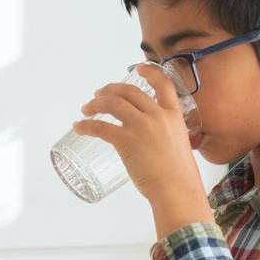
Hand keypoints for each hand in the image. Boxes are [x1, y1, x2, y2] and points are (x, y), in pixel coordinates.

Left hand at [75, 63, 212, 236]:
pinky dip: (86, 125)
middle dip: (110, 89)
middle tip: (99, 94)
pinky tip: (79, 127)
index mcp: (173, 115)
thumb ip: (166, 137)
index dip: (150, 72)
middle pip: (129, 91)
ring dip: (95, 104)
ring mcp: (141, 126)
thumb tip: (152, 142)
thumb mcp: (179, 145)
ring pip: (112, 103)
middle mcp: (157, 115)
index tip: (138, 68)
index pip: (163, 84)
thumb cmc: (180, 176)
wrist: (177, 190)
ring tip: (86, 109)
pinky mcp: (126, 141)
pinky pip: (100, 127)